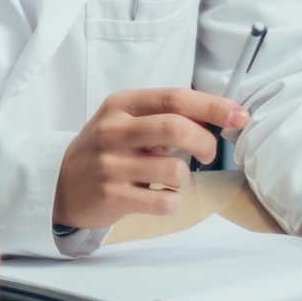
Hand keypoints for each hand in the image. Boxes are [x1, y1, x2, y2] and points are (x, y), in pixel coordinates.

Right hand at [53, 89, 250, 229]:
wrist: (61, 184)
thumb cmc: (105, 150)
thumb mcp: (126, 122)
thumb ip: (164, 116)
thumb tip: (217, 118)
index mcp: (121, 105)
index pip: (175, 98)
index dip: (213, 106)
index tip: (239, 116)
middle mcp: (113, 131)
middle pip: (176, 128)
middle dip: (206, 142)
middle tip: (208, 154)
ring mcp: (111, 165)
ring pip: (175, 170)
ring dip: (185, 178)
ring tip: (171, 179)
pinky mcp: (112, 196)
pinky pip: (165, 202)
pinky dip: (174, 202)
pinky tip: (161, 197)